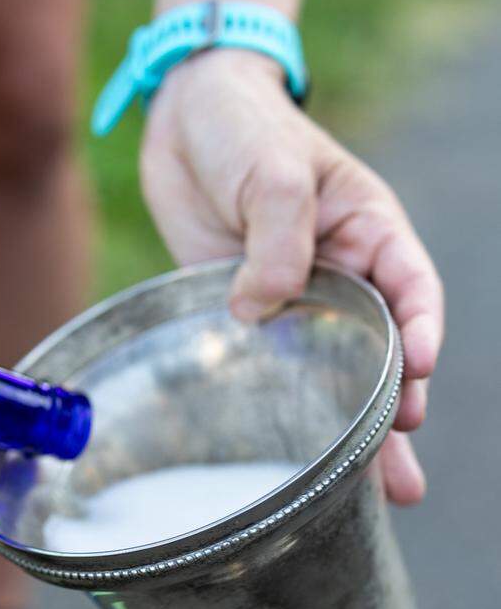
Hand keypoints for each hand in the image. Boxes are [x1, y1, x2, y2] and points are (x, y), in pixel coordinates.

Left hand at [140, 49, 442, 504]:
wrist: (186, 116)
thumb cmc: (244, 129)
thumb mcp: (271, 173)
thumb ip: (276, 241)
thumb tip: (259, 311)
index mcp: (367, 230)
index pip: (411, 288)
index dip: (421, 330)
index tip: (420, 370)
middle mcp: (337, 271)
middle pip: (377, 350)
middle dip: (392, 411)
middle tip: (401, 473)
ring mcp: (289, 294)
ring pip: (328, 369)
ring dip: (348, 429)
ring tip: (372, 493)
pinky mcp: (241, 308)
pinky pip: (266, 359)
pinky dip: (279, 401)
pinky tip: (288, 447)